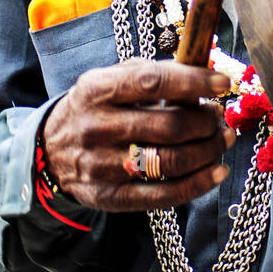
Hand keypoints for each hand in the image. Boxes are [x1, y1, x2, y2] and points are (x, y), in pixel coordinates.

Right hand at [41, 59, 234, 212]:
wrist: (49, 150)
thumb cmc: (95, 108)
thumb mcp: (110, 79)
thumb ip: (152, 74)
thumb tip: (203, 74)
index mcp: (97, 89)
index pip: (152, 82)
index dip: (193, 82)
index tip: (223, 82)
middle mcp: (96, 127)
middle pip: (168, 126)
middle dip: (205, 121)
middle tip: (219, 116)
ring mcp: (102, 166)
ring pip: (170, 162)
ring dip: (207, 150)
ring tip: (221, 139)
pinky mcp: (110, 197)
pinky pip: (163, 196)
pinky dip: (198, 184)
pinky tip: (217, 171)